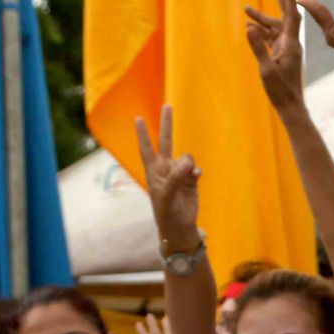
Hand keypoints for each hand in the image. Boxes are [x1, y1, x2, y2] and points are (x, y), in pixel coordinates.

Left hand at [135, 105, 201, 250]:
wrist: (179, 227)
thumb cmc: (167, 213)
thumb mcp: (168, 195)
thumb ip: (177, 176)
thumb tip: (189, 162)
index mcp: (153, 171)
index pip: (146, 149)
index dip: (142, 134)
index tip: (137, 118)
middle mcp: (166, 169)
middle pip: (166, 141)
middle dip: (167, 124)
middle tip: (167, 105)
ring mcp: (179, 173)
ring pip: (186, 157)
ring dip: (188, 165)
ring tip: (188, 178)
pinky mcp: (191, 180)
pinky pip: (195, 168)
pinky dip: (196, 171)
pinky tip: (196, 178)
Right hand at [243, 0, 306, 113]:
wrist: (290, 106)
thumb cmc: (280, 90)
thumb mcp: (266, 69)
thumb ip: (258, 48)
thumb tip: (250, 28)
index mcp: (290, 44)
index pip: (291, 16)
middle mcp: (290, 44)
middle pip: (286, 16)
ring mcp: (286, 50)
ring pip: (274, 28)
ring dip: (262, 18)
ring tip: (246, 9)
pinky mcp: (281, 56)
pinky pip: (271, 39)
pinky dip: (262, 32)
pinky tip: (251, 27)